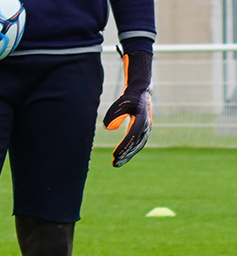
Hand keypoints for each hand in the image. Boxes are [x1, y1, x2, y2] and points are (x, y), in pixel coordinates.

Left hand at [103, 50, 151, 166]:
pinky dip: (130, 150)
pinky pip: (137, 143)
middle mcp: (146, 125)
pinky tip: (122, 156)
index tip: (115, 155)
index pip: (132, 136)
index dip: (124, 146)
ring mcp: (146, 128)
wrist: (140, 92)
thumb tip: (108, 127)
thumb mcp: (120, 103)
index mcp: (141, 118)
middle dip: (126, 154)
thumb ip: (114, 114)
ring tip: (116, 163)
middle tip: (114, 163)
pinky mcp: (144, 130)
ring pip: (138, 146)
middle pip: (136, 144)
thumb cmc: (129, 97)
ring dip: (128, 155)